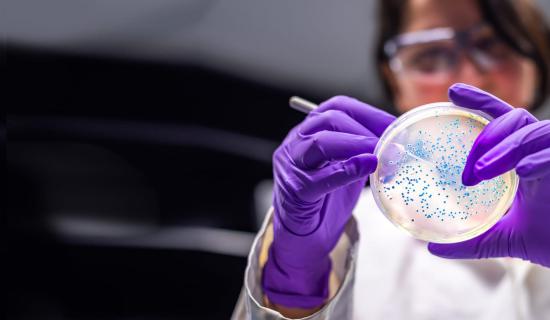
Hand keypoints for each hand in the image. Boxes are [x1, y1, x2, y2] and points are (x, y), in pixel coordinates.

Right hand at [262, 96, 394, 307]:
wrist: (303, 237)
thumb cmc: (325, 201)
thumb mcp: (347, 168)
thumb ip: (364, 153)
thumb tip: (399, 143)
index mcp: (308, 132)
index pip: (337, 107)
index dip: (368, 113)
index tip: (395, 125)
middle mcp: (295, 144)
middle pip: (328, 120)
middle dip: (364, 128)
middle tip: (390, 141)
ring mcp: (291, 167)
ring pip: (320, 142)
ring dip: (355, 144)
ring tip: (379, 153)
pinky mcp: (295, 191)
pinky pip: (320, 177)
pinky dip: (346, 170)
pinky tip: (367, 166)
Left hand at [429, 83, 549, 267]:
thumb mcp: (505, 239)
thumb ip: (472, 241)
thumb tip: (432, 249)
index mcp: (523, 158)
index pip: (502, 120)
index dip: (480, 102)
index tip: (452, 92)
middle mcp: (542, 151)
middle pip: (515, 119)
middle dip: (488, 135)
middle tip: (469, 168)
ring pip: (534, 132)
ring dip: (505, 148)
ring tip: (480, 171)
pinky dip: (539, 159)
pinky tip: (523, 171)